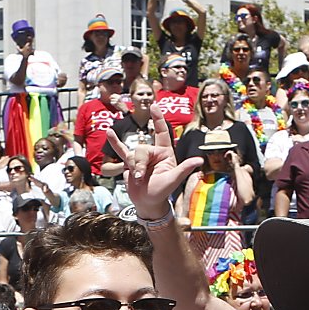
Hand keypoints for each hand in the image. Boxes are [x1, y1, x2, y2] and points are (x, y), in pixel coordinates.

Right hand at [125, 104, 204, 220]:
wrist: (147, 203)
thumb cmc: (162, 192)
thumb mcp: (173, 180)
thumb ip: (184, 168)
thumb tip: (199, 160)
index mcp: (165, 153)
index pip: (162, 133)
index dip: (158, 119)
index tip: (154, 106)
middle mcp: (153, 153)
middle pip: (141, 149)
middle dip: (139, 164)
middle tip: (141, 178)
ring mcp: (140, 158)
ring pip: (131, 154)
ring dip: (133, 168)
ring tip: (137, 180)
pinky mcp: (129, 163)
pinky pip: (121, 151)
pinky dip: (115, 142)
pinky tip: (109, 132)